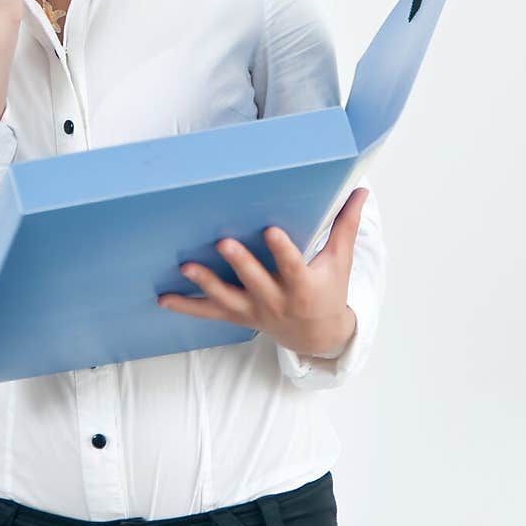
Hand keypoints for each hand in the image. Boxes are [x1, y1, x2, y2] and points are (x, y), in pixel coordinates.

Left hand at [157, 188, 369, 356]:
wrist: (317, 335)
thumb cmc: (329, 290)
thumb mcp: (340, 261)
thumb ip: (345, 225)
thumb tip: (362, 190)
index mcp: (303, 286)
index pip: (292, 266)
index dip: (281, 250)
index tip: (271, 230)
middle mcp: (276, 300)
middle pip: (255, 281)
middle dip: (239, 263)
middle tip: (222, 243)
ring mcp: (254, 310)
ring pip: (227, 299)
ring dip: (204, 283)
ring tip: (185, 266)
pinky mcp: (238, 315)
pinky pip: (209, 312)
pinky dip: (186, 305)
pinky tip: (163, 299)